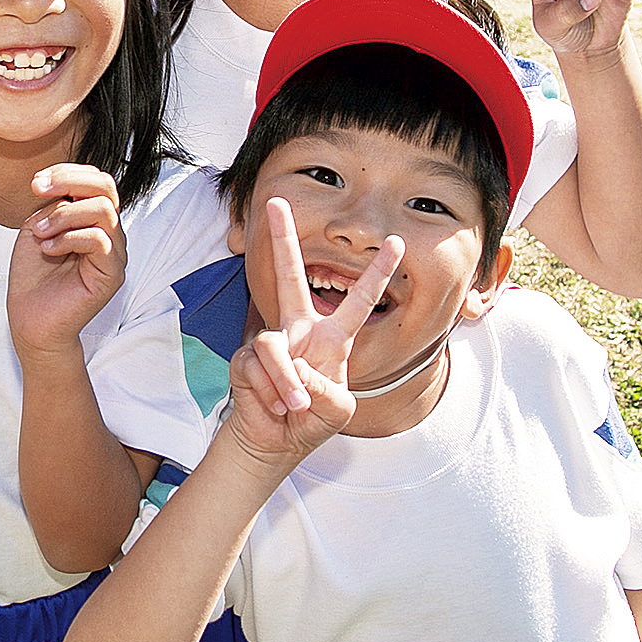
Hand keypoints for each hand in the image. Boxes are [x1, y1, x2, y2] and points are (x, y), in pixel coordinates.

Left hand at [8, 163, 126, 359]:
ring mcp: (115, 253)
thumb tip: (62, 186)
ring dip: (63, 215)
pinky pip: (100, 240)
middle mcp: (109, 233)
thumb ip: (54, 204)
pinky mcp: (113, 274)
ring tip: (40, 234)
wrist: (31, 320)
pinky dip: (69, 238)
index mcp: (93, 220)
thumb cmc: (33, 277)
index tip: (35, 183)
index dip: (66, 172)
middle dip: (68, 181)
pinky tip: (49, 249)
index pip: (95, 180)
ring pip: (103, 210)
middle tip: (38, 191)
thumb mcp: (38, 228)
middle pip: (106, 186)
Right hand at [224, 201, 400, 468]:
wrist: (275, 441)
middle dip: (282, 238)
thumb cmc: (313, 420)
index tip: (396, 241)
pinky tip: (274, 406)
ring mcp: (271, 342)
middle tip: (276, 200)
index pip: (359, 298)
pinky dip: (271, 393)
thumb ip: (327, 389)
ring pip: (275, 347)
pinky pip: (259, 367)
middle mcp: (299, 330)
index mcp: (332, 337)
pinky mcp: (245, 358)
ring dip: (287, 384)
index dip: (378, 272)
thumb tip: (296, 368)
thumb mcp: (339, 410)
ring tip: (293, 406)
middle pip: (289, 276)